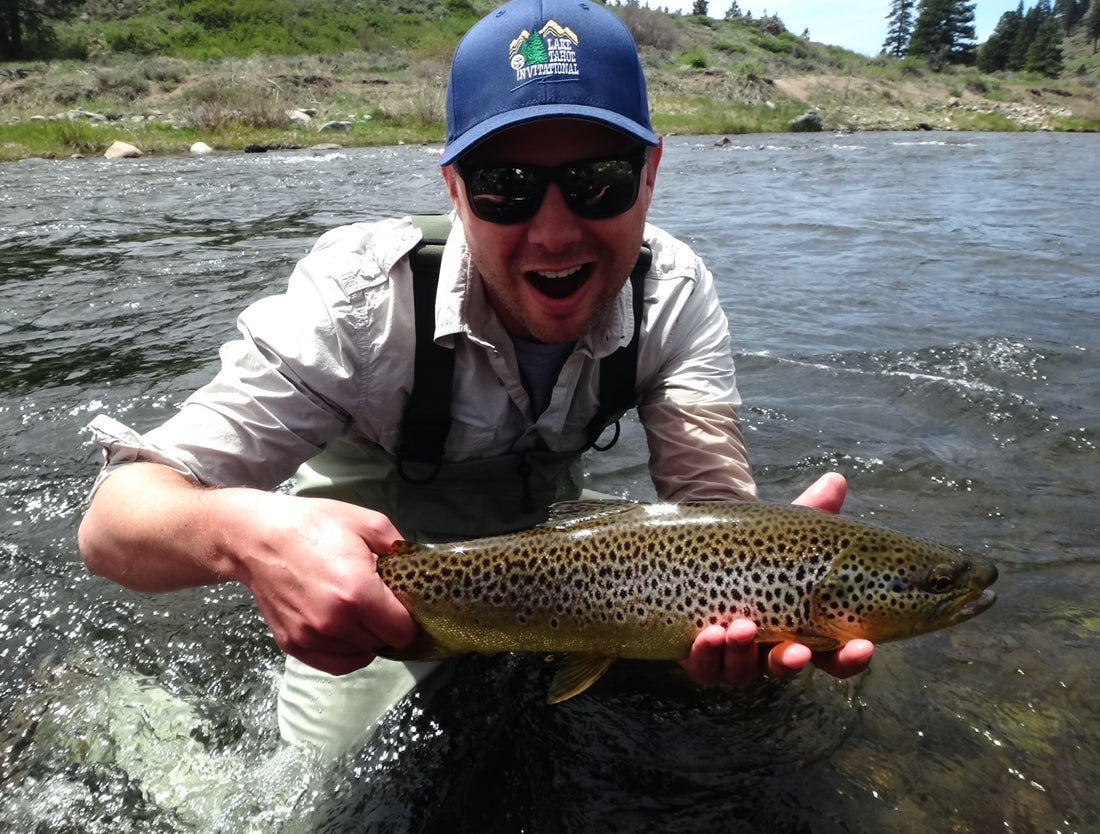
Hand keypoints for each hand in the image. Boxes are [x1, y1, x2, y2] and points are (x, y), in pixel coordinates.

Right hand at [223, 492, 417, 675]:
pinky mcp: (293, 645)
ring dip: (366, 638)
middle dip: (387, 625)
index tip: (403, 605)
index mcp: (358, 594)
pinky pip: (335, 664)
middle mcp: (335, 623)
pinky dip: (346, 652)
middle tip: (378, 601)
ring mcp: (311, 637)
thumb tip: (418, 571)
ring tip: (357, 610)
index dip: (409, 619)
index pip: (403, 631)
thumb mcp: (368, 523)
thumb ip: (400, 549)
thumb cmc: (313, 525)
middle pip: (383, 644)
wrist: (257, 537)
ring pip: (360, 655)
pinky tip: (345, 630)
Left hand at [679, 472, 874, 686]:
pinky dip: (707, 654)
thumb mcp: (785, 532)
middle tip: (796, 652)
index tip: (862, 646)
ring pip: (743, 671)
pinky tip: (708, 633)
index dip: (850, 657)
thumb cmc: (758, 549)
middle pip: (788, 668)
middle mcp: (772, 649)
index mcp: (804, 630)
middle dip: (792, 662)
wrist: (705, 549)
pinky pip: (705, 667)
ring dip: (743, 654)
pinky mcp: (701, 655)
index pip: (836, 656)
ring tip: (741, 626)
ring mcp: (735, 656)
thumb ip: (812, 512)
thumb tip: (836, 480)